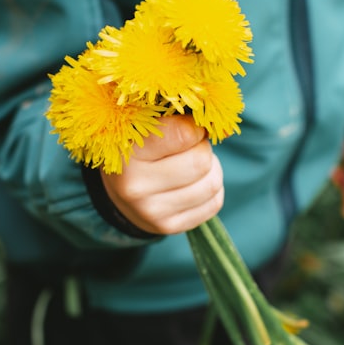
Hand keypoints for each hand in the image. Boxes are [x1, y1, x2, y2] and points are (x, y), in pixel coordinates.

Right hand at [101, 115, 223, 234]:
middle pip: (201, 161)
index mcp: (127, 151)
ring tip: (190, 165)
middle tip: (187, 148)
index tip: (185, 127)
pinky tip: (192, 184)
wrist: (119, 189)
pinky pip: (214, 204)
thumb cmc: (138, 145)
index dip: (194, 128)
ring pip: (212, 184)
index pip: (185, 134)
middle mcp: (135, 186)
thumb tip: (224, 128)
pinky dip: (211, 190)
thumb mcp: (146, 125)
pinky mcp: (167, 226)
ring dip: (210, 170)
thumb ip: (181, 118)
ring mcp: (151, 211)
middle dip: (202, 149)